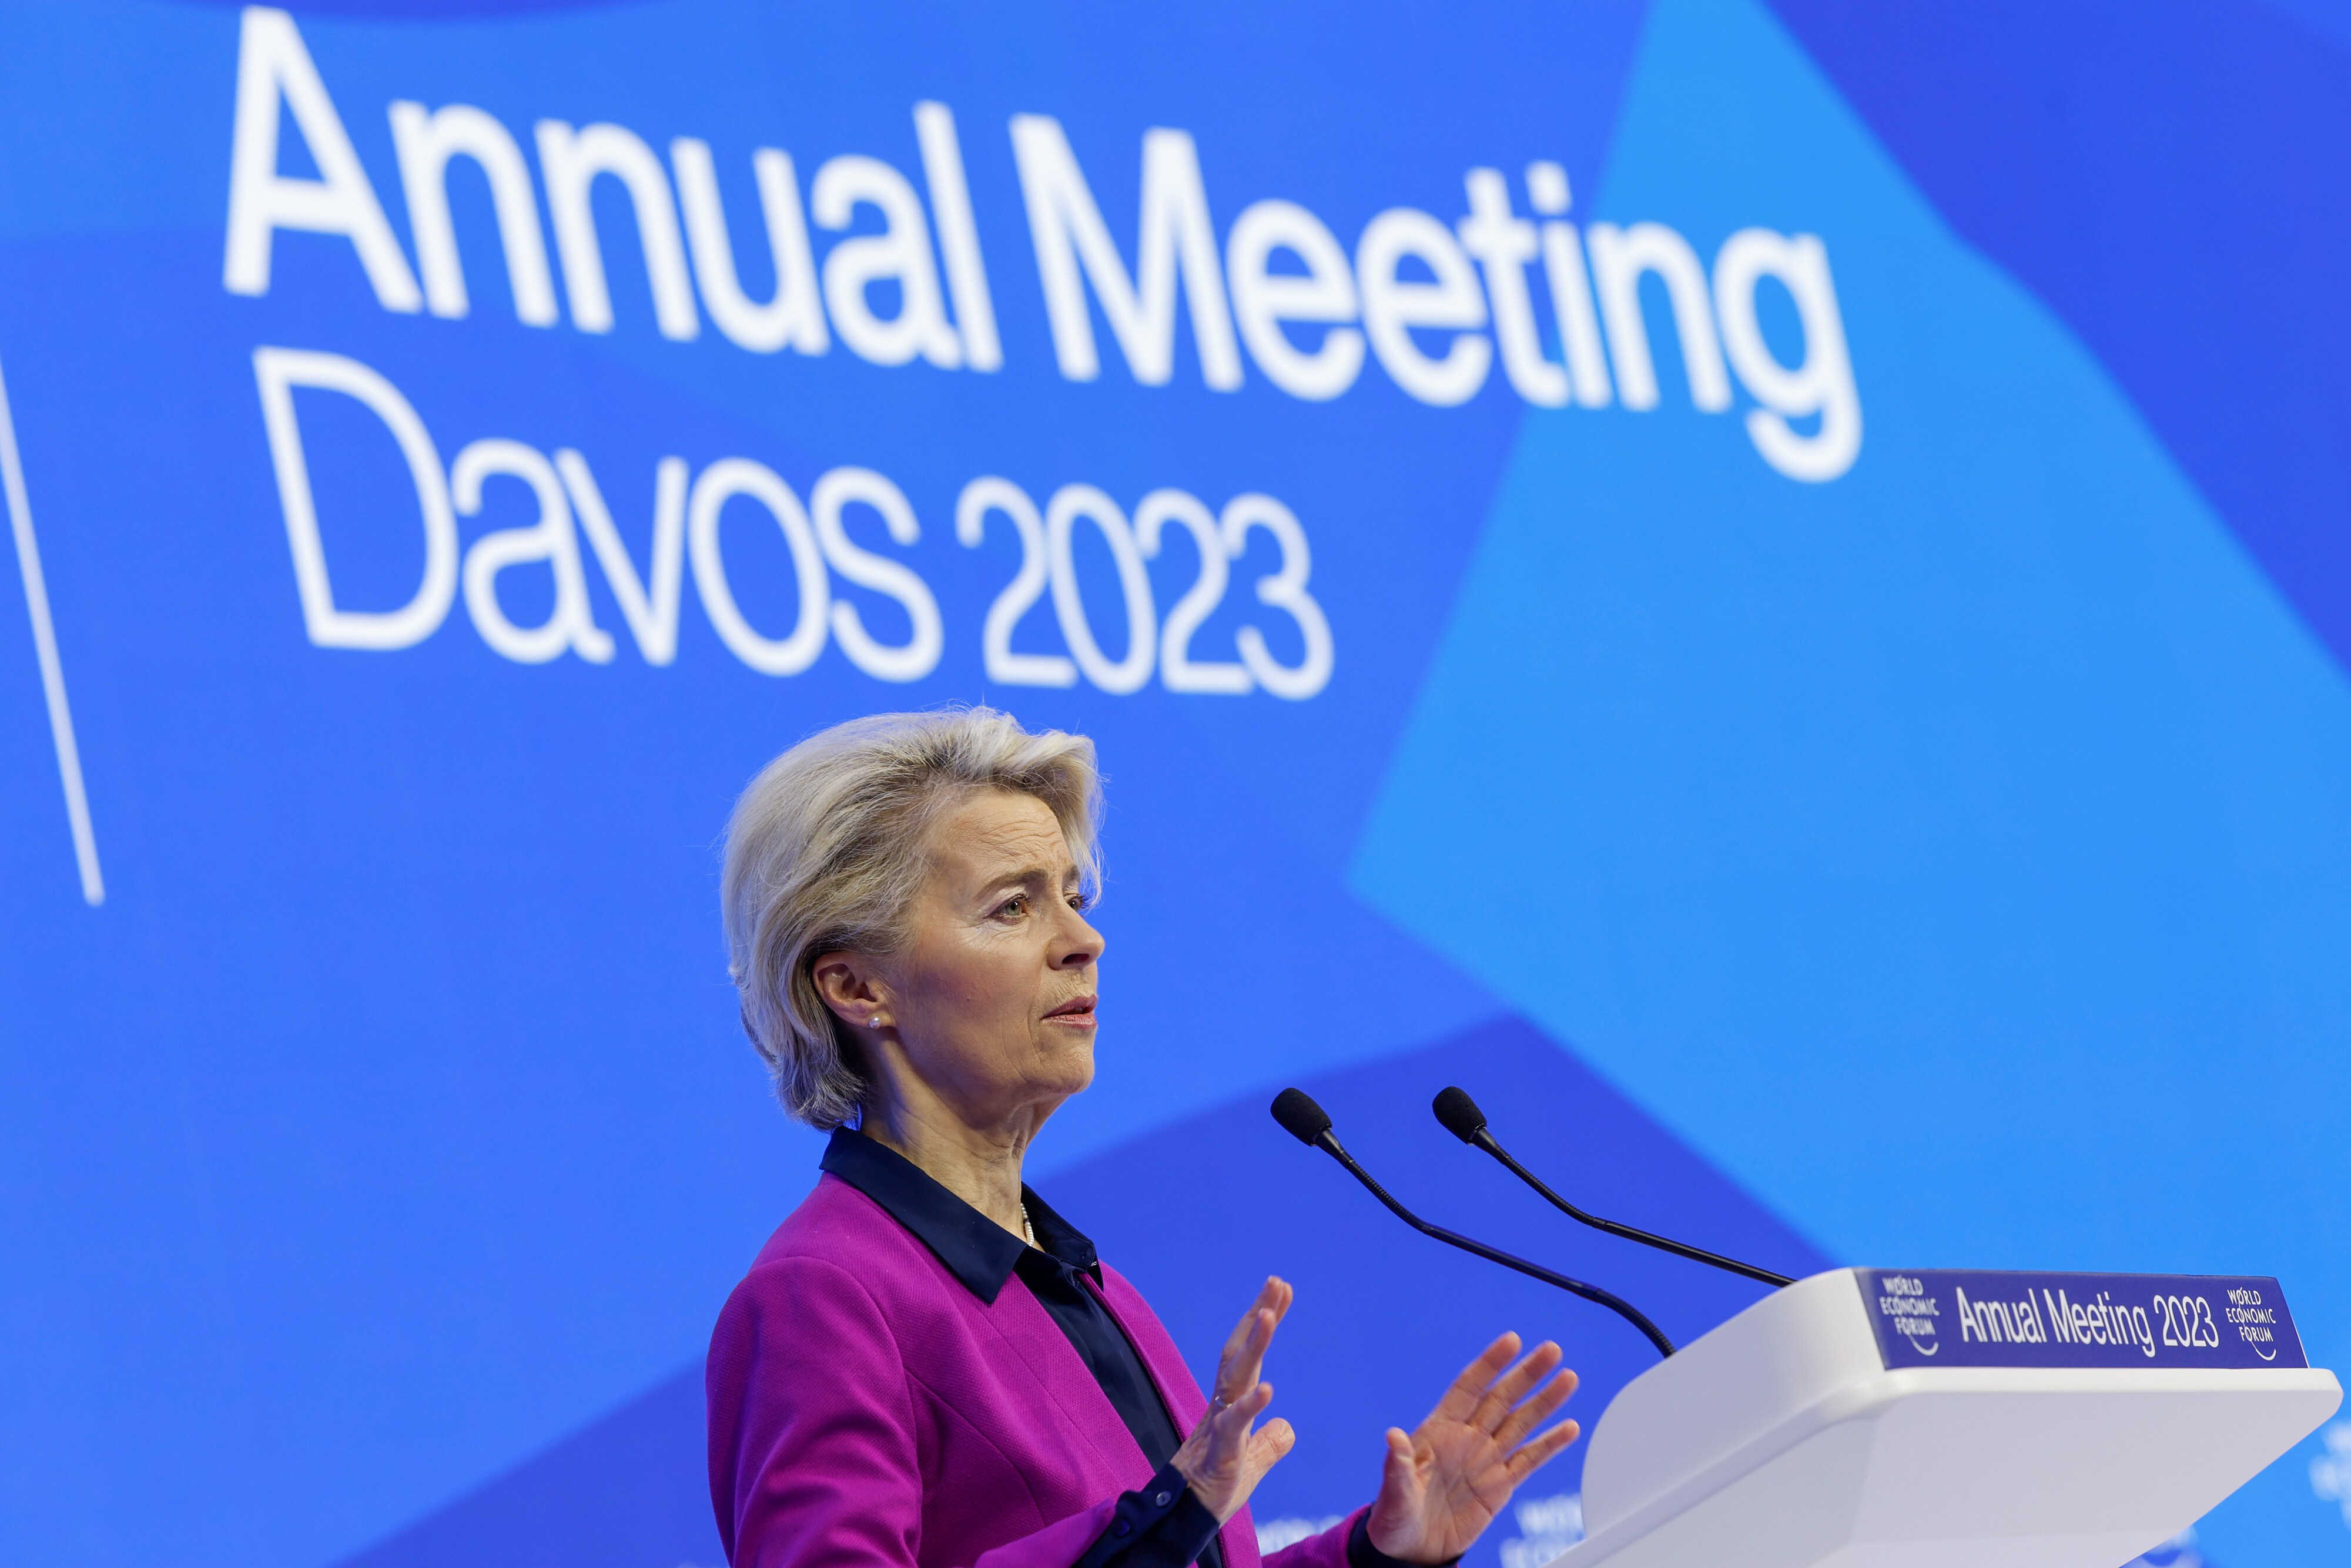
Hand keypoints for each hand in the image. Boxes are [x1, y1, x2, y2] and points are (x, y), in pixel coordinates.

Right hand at [1171, 1276, 1296, 1521]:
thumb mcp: (1253, 1462)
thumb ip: (1270, 1442)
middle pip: (1241, 1351)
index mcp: (1232, 1403)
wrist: (1186, 1519)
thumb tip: (1286, 1426)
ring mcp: (1220, 1425)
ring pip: (1235, 1377)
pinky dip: (1249, 1406)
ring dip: (1254, 1345)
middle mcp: (1224, 1405)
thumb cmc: (1215, 1488)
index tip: (1281, 1289)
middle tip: (1276, 1282)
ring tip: (1271, 1315)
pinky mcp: (1220, 1453)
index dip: (1264, 1321)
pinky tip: (1269, 1389)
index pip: (1250, 1354)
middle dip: (1258, 1315)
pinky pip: (1233, 1425)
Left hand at [1366, 1334, 1580, 1564]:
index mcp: (1439, 1430)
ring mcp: (1486, 1460)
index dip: (1490, 1363)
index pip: (1469, 1387)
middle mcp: (1467, 1438)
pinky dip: (1550, 1445)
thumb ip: (1397, 1466)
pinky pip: (1529, 1461)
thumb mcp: (1392, 1493)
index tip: (1512, 1341)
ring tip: (1568, 1378)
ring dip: (1545, 1401)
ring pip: (1521, 1423)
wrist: (1412, 1550)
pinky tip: (1569, 1427)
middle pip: (1502, 1397)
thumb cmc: (1395, 1516)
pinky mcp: (1500, 1486)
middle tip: (1552, 1350)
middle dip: (1526, 1374)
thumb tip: (1393, 1437)